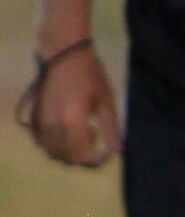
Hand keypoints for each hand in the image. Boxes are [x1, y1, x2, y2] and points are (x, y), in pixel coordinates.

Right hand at [22, 41, 118, 167]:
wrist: (64, 56)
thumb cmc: (90, 75)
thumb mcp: (106, 101)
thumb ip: (111, 128)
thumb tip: (118, 150)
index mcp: (72, 121)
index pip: (82, 157)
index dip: (98, 160)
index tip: (108, 151)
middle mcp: (53, 126)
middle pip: (67, 159)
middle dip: (85, 156)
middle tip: (96, 134)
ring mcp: (41, 123)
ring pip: (53, 154)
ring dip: (69, 152)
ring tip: (82, 131)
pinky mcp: (34, 119)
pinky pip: (42, 143)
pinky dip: (55, 145)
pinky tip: (67, 131)